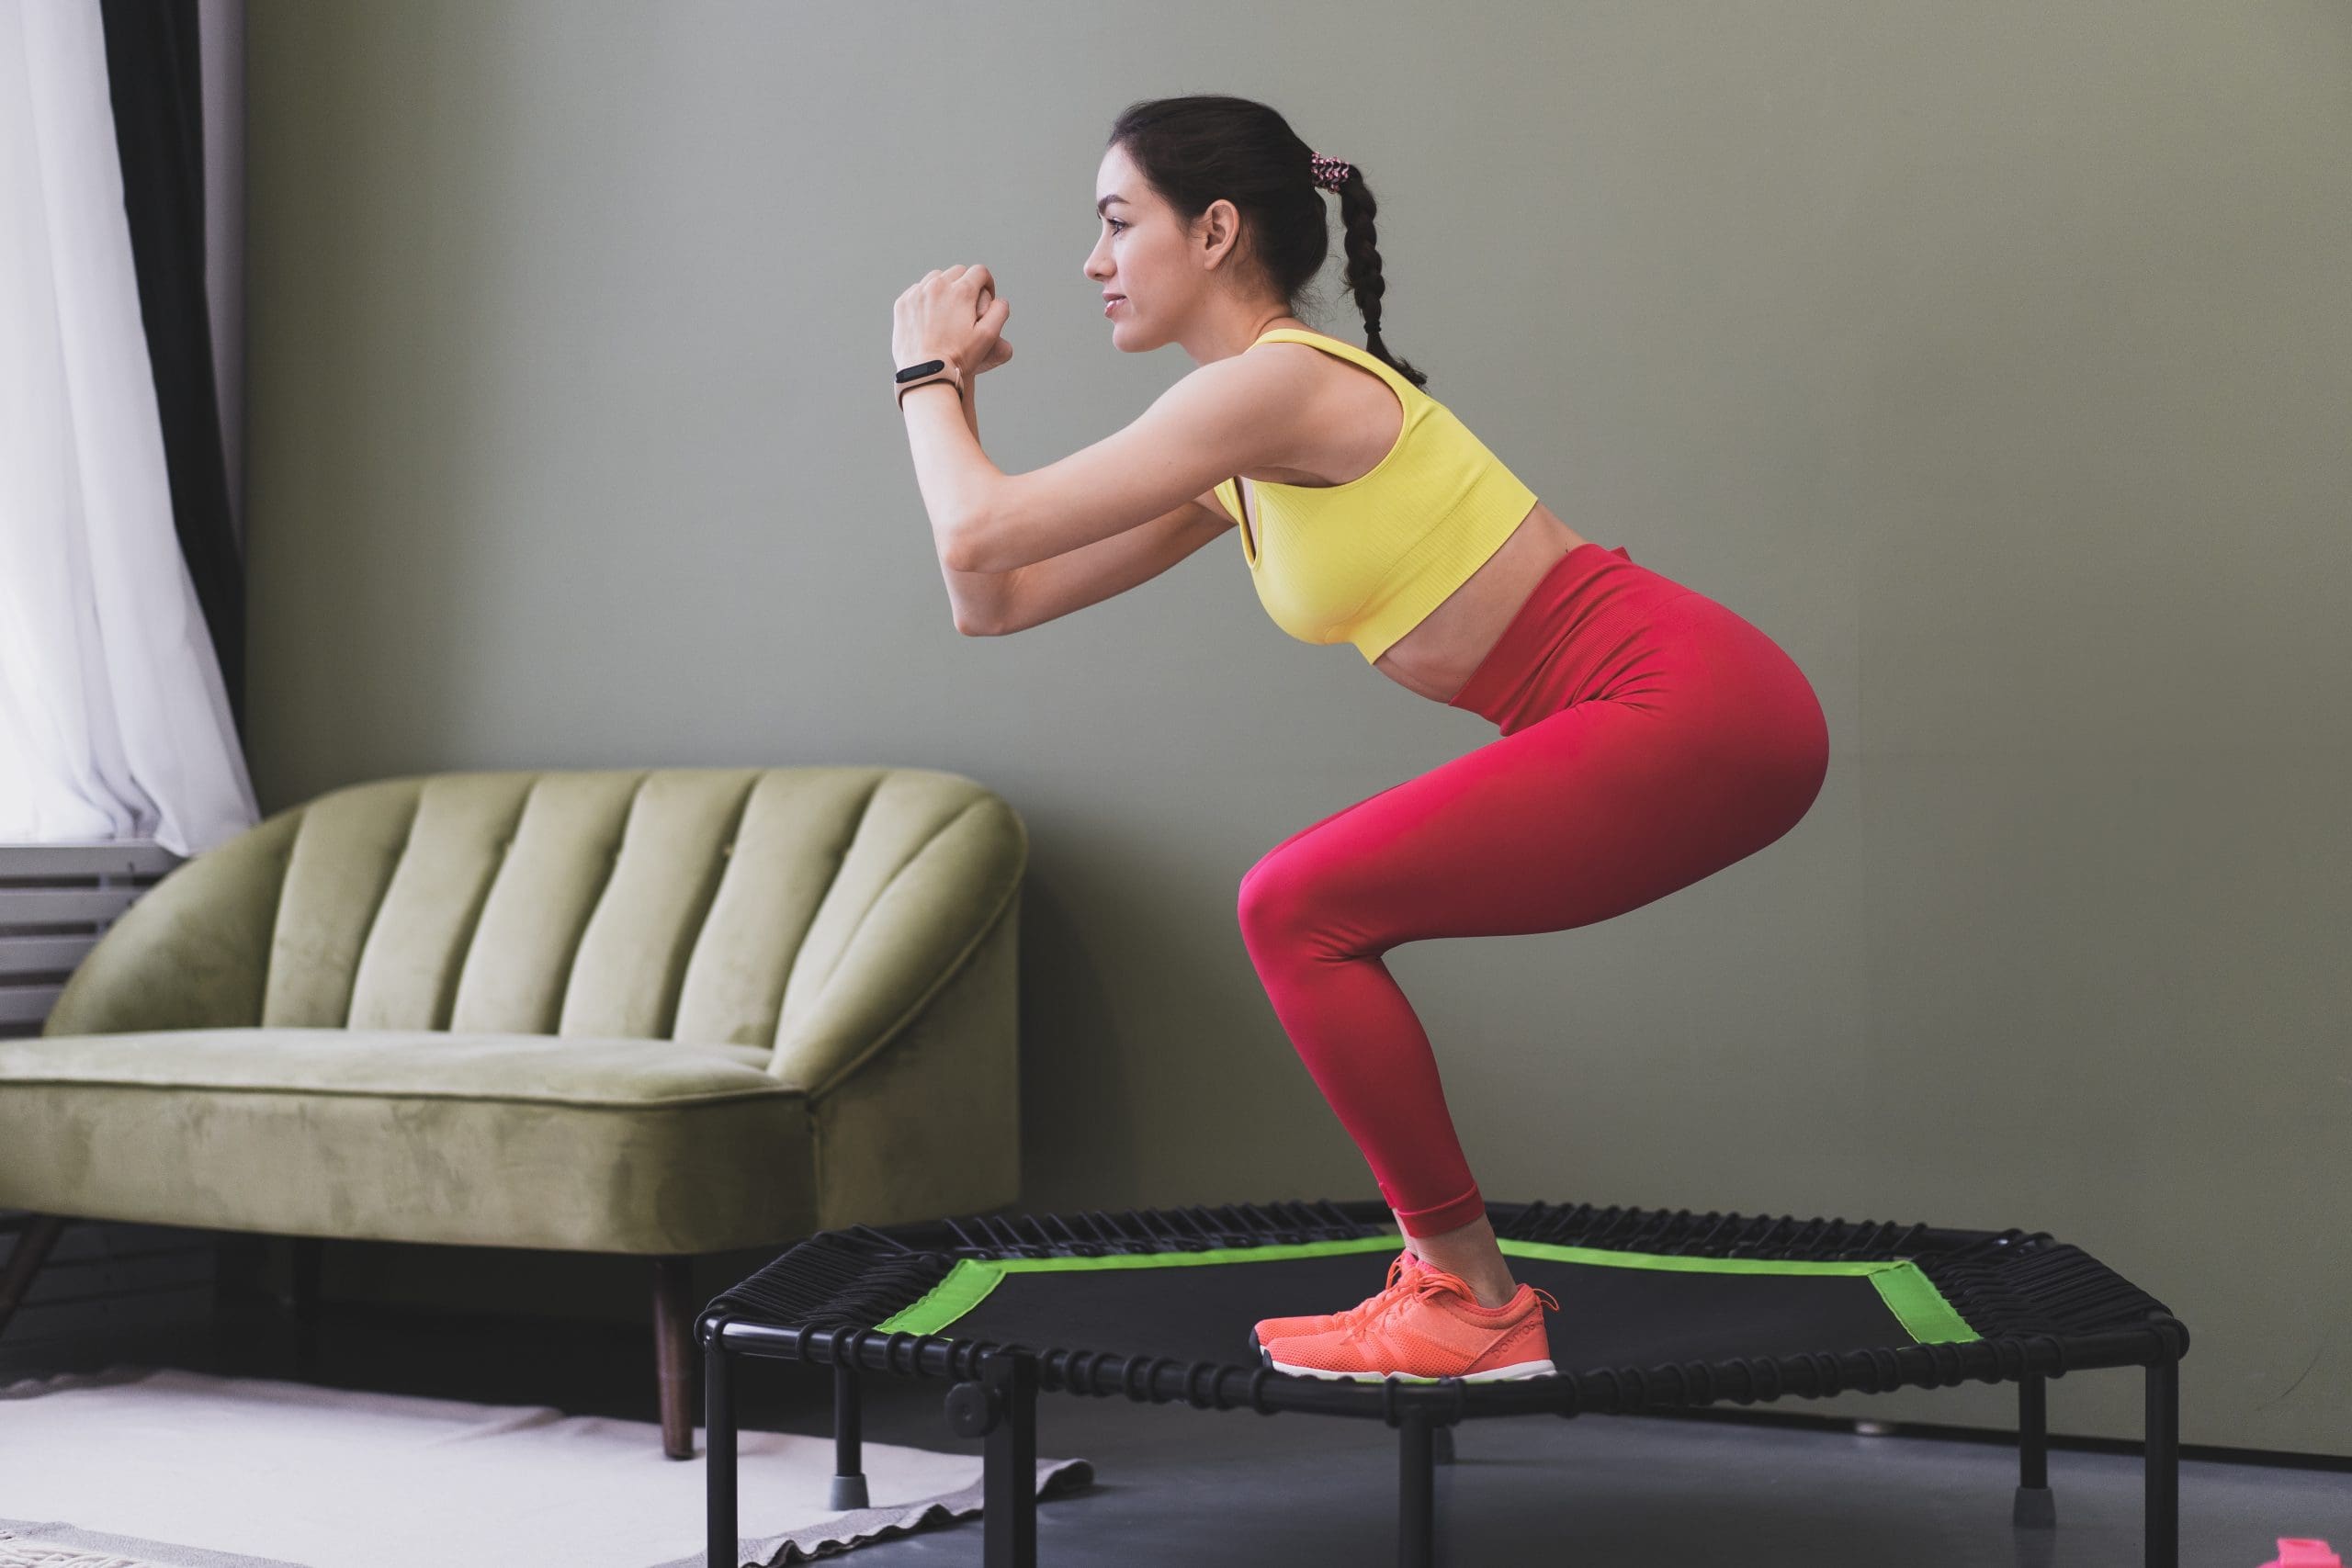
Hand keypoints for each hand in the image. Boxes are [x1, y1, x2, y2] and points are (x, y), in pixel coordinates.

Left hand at [893, 264, 1012, 379]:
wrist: (926, 373)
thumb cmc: (959, 358)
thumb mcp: (988, 337)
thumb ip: (999, 312)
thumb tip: (1000, 300)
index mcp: (961, 292)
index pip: (980, 272)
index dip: (987, 283)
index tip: (986, 296)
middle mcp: (938, 286)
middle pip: (958, 271)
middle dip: (967, 284)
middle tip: (968, 304)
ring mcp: (918, 293)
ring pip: (936, 278)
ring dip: (945, 288)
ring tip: (949, 308)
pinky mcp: (903, 303)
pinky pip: (917, 290)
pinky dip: (926, 297)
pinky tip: (930, 315)